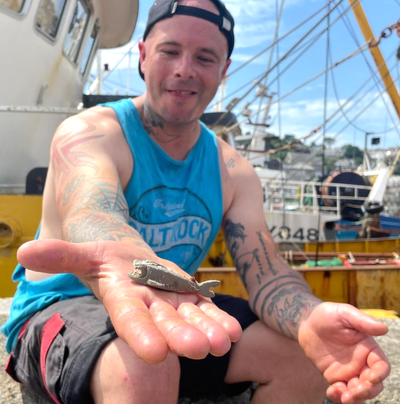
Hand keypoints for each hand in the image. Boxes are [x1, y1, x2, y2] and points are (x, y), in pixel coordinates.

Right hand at [17, 239, 241, 363]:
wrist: (131, 261)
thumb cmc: (106, 259)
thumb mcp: (85, 252)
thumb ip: (61, 254)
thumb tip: (23, 251)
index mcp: (122, 297)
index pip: (129, 318)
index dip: (139, 333)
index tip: (154, 351)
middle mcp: (148, 305)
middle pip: (164, 322)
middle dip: (181, 336)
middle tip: (200, 349)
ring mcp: (171, 302)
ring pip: (190, 318)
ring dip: (207, 330)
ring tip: (223, 341)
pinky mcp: (188, 295)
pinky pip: (204, 308)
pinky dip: (218, 318)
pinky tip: (232, 330)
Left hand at [298, 302, 389, 403]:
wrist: (307, 322)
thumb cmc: (328, 314)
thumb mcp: (344, 313)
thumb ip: (362, 321)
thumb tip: (383, 328)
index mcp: (368, 348)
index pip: (381, 366)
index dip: (379, 375)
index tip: (370, 378)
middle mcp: (361, 362)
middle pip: (374, 384)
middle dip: (367, 391)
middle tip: (354, 391)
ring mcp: (348, 371)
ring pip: (359, 392)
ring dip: (355, 398)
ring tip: (343, 397)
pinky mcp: (334, 376)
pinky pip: (341, 391)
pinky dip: (339, 396)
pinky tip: (332, 391)